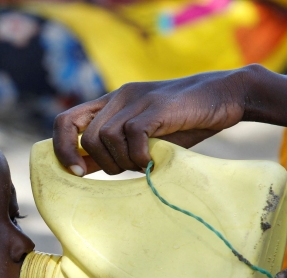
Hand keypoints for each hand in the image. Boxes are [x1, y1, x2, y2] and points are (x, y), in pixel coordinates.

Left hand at [53, 66, 257, 175]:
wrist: (224, 97)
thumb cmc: (182, 122)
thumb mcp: (141, 136)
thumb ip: (112, 147)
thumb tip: (81, 167)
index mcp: (110, 103)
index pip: (65, 121)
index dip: (62, 149)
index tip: (78, 172)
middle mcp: (118, 97)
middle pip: (86, 138)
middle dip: (102, 164)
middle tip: (127, 169)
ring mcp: (136, 99)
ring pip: (105, 138)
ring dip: (122, 161)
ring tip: (144, 163)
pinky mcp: (155, 106)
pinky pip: (131, 136)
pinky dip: (139, 156)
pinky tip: (152, 159)